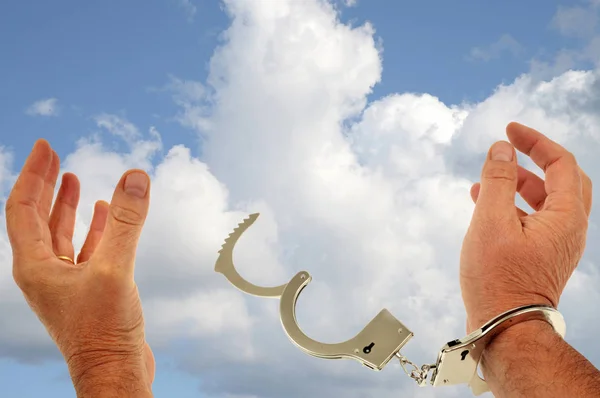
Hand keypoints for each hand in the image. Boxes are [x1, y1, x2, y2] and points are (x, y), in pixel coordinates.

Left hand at [4, 140, 154, 395]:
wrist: (115, 374)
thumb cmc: (104, 331)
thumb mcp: (114, 269)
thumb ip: (125, 222)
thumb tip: (136, 176)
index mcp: (34, 266)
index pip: (22, 208)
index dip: (33, 174)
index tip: (45, 146)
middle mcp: (44, 272)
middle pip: (37, 218)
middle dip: (45, 184)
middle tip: (54, 154)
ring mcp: (66, 282)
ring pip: (60, 234)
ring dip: (65, 205)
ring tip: (74, 178)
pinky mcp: (89, 290)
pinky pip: (85, 249)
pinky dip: (92, 228)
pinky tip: (104, 214)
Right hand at [460, 122, 591, 332]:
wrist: (504, 327)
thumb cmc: (497, 279)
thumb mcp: (491, 221)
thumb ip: (497, 180)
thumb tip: (501, 149)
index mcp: (566, 217)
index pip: (561, 163)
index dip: (535, 141)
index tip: (509, 130)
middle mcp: (568, 229)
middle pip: (561, 180)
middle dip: (533, 160)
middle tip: (508, 146)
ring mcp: (556, 244)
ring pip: (544, 201)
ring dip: (518, 184)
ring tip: (486, 177)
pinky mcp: (540, 256)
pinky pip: (532, 219)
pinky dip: (511, 205)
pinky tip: (483, 204)